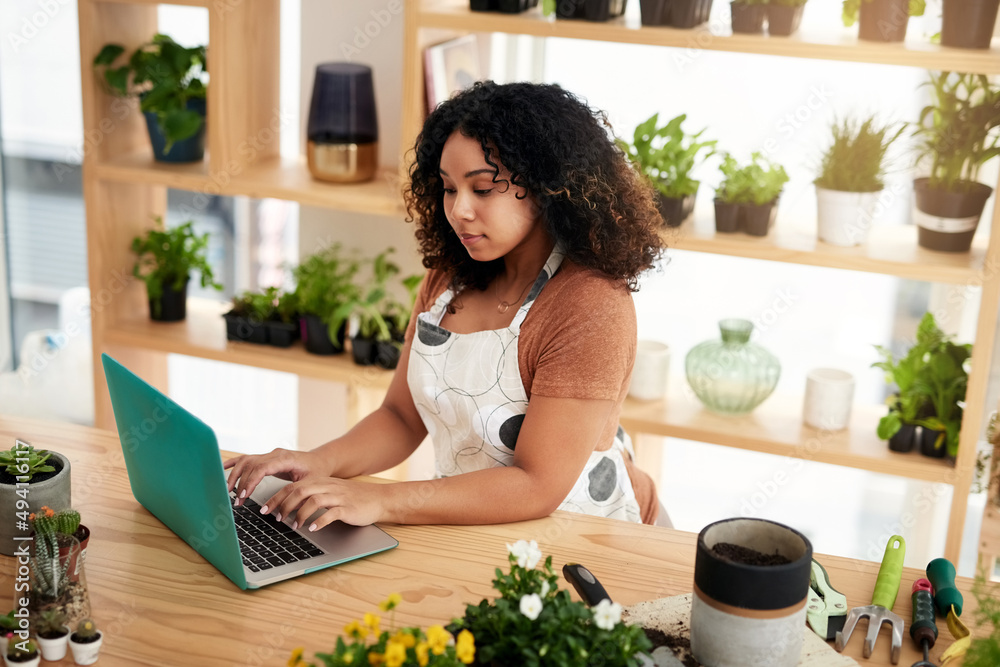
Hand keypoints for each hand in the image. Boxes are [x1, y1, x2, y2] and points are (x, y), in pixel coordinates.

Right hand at [223, 448, 325, 505]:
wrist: (321, 460)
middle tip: (236, 500)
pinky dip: (235, 463)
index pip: (262, 467)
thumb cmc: (317, 471)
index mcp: (285, 458)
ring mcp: (270, 455)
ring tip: (228, 491)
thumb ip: (297, 494)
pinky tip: (224, 468)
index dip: (251, 481)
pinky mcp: (266, 458)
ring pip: (246, 460)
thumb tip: (284, 509)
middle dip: (241, 483)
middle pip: (251, 465)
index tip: (243, 494)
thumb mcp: (311, 483)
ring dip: (235, 475)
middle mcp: (275, 454)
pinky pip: (248, 458)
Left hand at [260, 478, 386, 529]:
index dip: (276, 498)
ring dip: (300, 514)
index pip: (292, 487)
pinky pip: (331, 513)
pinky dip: (320, 520)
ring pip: (313, 500)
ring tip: (294, 526)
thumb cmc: (351, 498)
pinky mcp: (348, 508)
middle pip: (299, 491)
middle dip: (283, 505)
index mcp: (320, 482)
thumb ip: (310, 496)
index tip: (264, 510)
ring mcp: (338, 496)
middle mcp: (327, 486)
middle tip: (275, 519)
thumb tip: (286, 507)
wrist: (378, 498)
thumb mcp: (329, 493)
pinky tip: (313, 528)